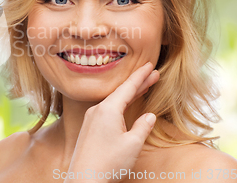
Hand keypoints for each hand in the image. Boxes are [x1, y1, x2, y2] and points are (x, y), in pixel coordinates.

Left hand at [65, 62, 159, 182]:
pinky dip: (119, 105)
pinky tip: (125, 106)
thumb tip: (149, 116)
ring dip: (129, 94)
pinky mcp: (89, 128)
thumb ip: (142, 127)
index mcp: (108, 109)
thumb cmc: (108, 163)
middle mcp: (97, 110)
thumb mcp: (132, 144)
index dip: (141, 76)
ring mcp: (91, 119)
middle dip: (138, 83)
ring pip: (114, 101)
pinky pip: (107, 110)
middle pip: (121, 92)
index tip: (150, 65)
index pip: (127, 87)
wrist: (84, 180)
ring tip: (144, 86)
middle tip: (153, 74)